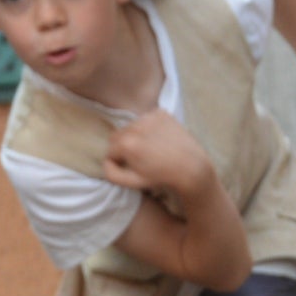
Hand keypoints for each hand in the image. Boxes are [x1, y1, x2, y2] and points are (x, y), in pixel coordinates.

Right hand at [102, 110, 219, 205]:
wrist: (190, 166)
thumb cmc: (160, 177)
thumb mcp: (133, 182)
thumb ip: (111, 173)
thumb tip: (105, 161)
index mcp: (126, 144)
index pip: (110, 149)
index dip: (117, 160)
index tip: (129, 166)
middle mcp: (136, 126)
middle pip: (118, 135)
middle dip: (124, 146)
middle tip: (138, 157)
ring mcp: (149, 117)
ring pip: (132, 126)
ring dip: (136, 135)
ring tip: (149, 148)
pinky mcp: (161, 113)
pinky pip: (146, 119)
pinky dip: (148, 127)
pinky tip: (158, 139)